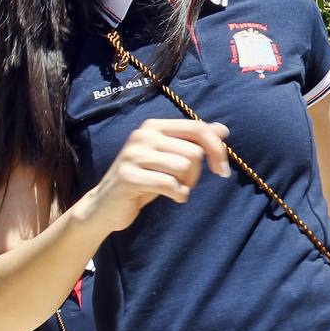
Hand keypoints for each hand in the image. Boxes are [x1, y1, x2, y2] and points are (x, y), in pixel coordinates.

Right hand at [78, 119, 231, 233]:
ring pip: (184, 166)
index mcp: (154, 126)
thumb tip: (222, 130)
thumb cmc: (144, 179)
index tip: (223, 170)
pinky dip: (179, 195)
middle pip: (194, 151)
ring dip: (187, 185)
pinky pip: (170, 184)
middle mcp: (143, 135)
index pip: (198, 128)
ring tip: (173, 189)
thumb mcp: (170, 157)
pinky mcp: (129, 176)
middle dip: (197, 173)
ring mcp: (134, 154)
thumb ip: (193, 141)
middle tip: (183, 183)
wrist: (106, 205)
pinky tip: (171, 197)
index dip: (218, 150)